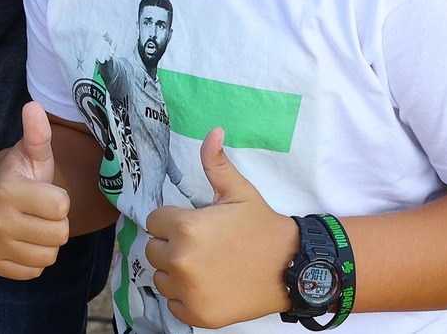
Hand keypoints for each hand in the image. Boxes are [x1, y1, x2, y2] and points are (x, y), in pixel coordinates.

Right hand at [0, 102, 71, 279]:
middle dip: (55, 223)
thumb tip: (33, 106)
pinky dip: (32, 259)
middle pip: (60, 235)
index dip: (59, 200)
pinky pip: (35, 272)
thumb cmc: (21, 175)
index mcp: (7, 190)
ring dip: (46, 242)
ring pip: (49, 256)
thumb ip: (38, 134)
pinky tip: (21, 240)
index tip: (42, 191)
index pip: (62, 207)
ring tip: (31, 224)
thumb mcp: (33, 154)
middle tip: (38, 210)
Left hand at [144, 129, 295, 327]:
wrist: (293, 268)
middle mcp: (181, 261)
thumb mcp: (239, 192)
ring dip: (175, 273)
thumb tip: (213, 131)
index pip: (154, 221)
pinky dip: (185, 298)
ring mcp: (188, 292)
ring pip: (161, 278)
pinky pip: (174, 305)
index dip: (172, 221)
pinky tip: (207, 286)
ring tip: (203, 265)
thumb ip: (216, 163)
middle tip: (200, 245)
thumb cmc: (262, 227)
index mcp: (185, 228)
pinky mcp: (198, 315)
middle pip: (153, 250)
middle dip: (171, 246)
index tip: (194, 224)